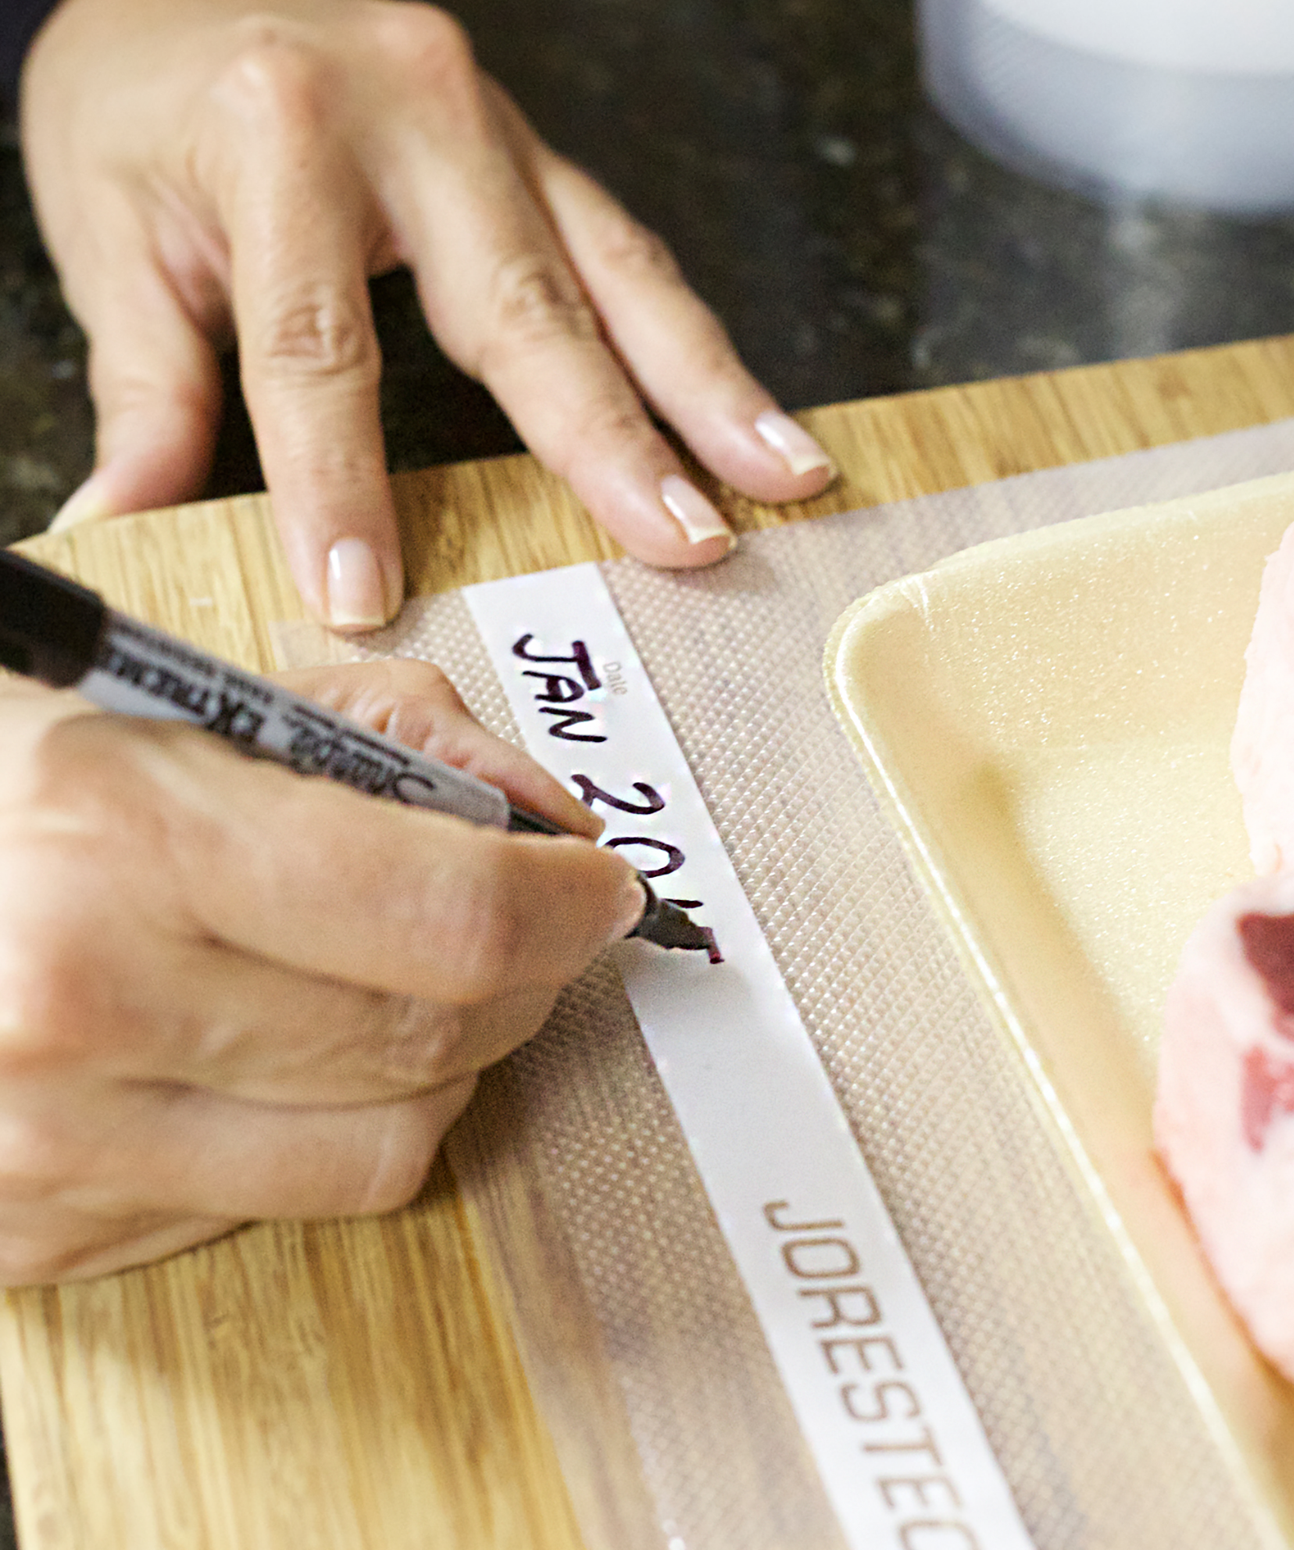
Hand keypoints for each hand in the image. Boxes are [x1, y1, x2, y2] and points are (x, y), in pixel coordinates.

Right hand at [0, 660, 639, 1280]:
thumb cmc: (31, 770)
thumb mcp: (203, 695)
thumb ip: (406, 736)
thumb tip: (554, 827)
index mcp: (126, 838)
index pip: (449, 916)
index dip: (566, 903)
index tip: (602, 886)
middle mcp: (80, 1006)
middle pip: (432, 1041)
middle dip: (529, 975)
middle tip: (538, 923)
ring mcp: (53, 1144)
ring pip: (384, 1148)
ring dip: (447, 1061)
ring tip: (416, 985)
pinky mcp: (42, 1232)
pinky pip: (284, 1201)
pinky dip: (334, 1124)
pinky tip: (294, 1046)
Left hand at [21, 0, 836, 629]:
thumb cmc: (149, 98)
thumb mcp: (113, 235)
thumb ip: (147, 389)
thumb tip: (124, 525)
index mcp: (284, 135)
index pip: (322, 348)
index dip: (342, 484)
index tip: (365, 593)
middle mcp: (416, 117)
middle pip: (528, 308)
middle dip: (614, 441)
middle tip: (685, 541)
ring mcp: (497, 128)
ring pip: (622, 274)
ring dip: (710, 389)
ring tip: (783, 476)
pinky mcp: (537, 155)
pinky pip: (630, 254)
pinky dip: (693, 346)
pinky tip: (744, 413)